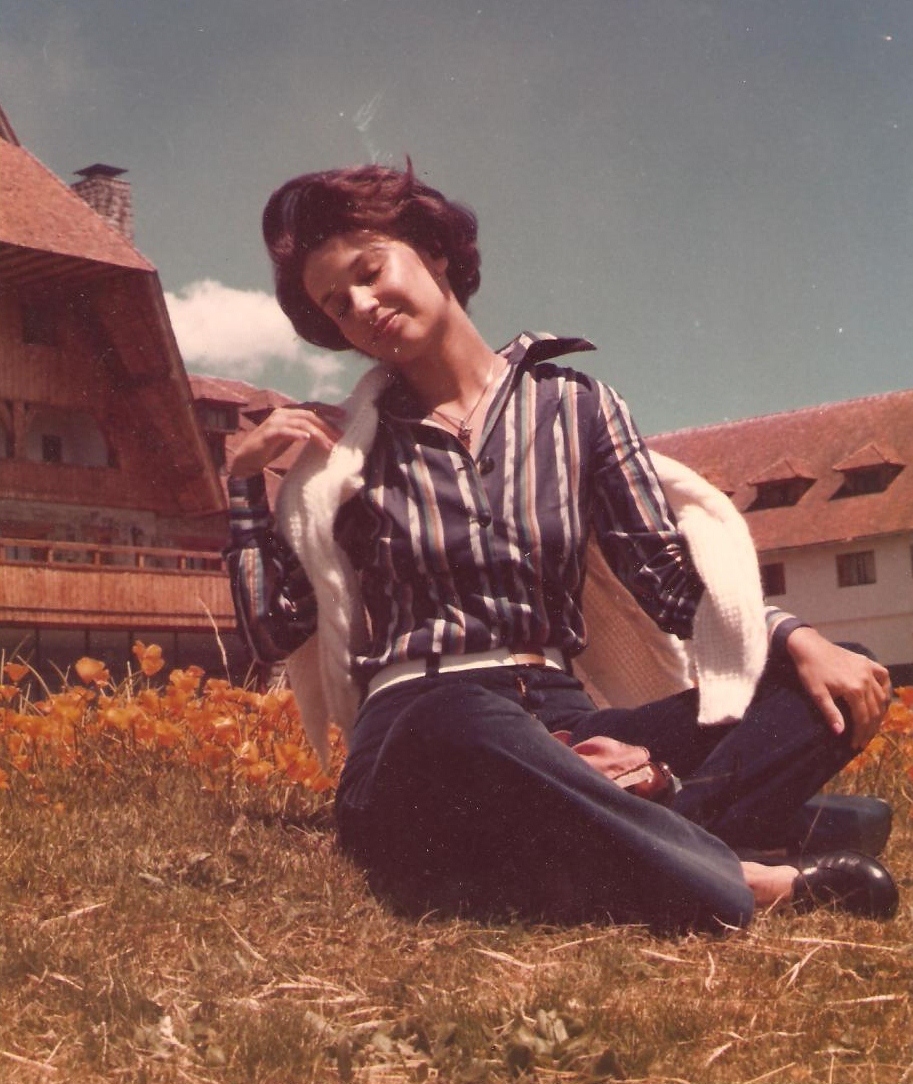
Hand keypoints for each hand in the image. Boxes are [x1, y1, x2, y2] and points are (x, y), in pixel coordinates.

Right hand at [228, 402, 344, 477]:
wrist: (246, 459)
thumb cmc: (269, 448)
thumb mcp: (290, 437)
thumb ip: (303, 431)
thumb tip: (324, 434)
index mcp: (288, 413)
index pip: (311, 407)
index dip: (328, 409)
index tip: (344, 415)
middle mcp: (282, 414)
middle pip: (309, 415)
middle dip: (327, 425)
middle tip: (340, 436)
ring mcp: (274, 423)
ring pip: (301, 423)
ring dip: (317, 434)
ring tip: (329, 445)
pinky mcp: (268, 434)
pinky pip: (285, 431)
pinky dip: (297, 434)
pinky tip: (306, 439)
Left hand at [785, 626, 891, 749]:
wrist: (809, 647)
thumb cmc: (810, 671)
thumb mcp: (817, 694)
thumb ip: (830, 713)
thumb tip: (841, 733)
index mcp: (854, 689)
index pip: (863, 718)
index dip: (860, 734)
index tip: (855, 746)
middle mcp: (866, 680)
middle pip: (874, 710)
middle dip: (870, 728)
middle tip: (864, 740)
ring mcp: (868, 669)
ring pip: (882, 696)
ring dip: (879, 712)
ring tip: (872, 725)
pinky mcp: (867, 662)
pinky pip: (883, 676)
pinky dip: (886, 688)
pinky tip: (882, 699)